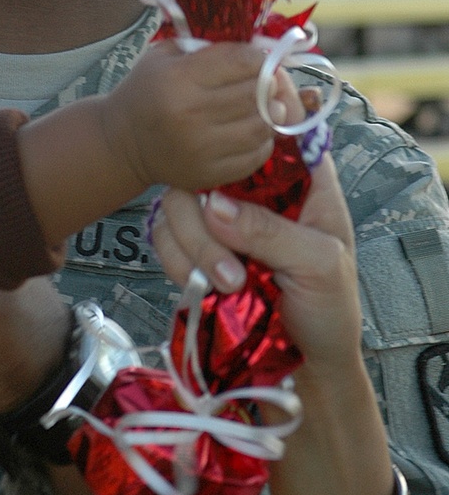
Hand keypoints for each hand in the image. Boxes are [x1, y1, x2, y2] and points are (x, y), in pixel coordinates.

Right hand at [105, 39, 278, 193]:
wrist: (122, 142)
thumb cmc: (147, 91)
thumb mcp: (166, 55)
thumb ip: (211, 48)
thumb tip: (264, 52)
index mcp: (179, 79)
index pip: (241, 62)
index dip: (260, 58)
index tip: (259, 60)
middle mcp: (191, 114)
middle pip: (257, 94)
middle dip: (269, 85)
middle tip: (266, 83)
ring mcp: (202, 149)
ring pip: (262, 126)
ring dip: (270, 114)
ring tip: (262, 107)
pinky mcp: (209, 174)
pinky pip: (256, 155)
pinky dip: (262, 141)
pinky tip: (250, 131)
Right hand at [151, 151, 360, 375]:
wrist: (305, 366)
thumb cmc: (329, 309)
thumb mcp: (321, 266)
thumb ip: (272, 231)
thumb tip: (212, 204)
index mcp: (301, 179)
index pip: (271, 129)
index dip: (247, 134)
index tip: (232, 168)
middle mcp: (254, 190)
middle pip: (205, 166)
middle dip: (205, 216)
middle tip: (231, 269)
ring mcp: (220, 218)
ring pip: (177, 201)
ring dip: (193, 246)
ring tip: (227, 286)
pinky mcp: (193, 247)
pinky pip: (163, 236)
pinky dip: (177, 262)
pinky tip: (202, 287)